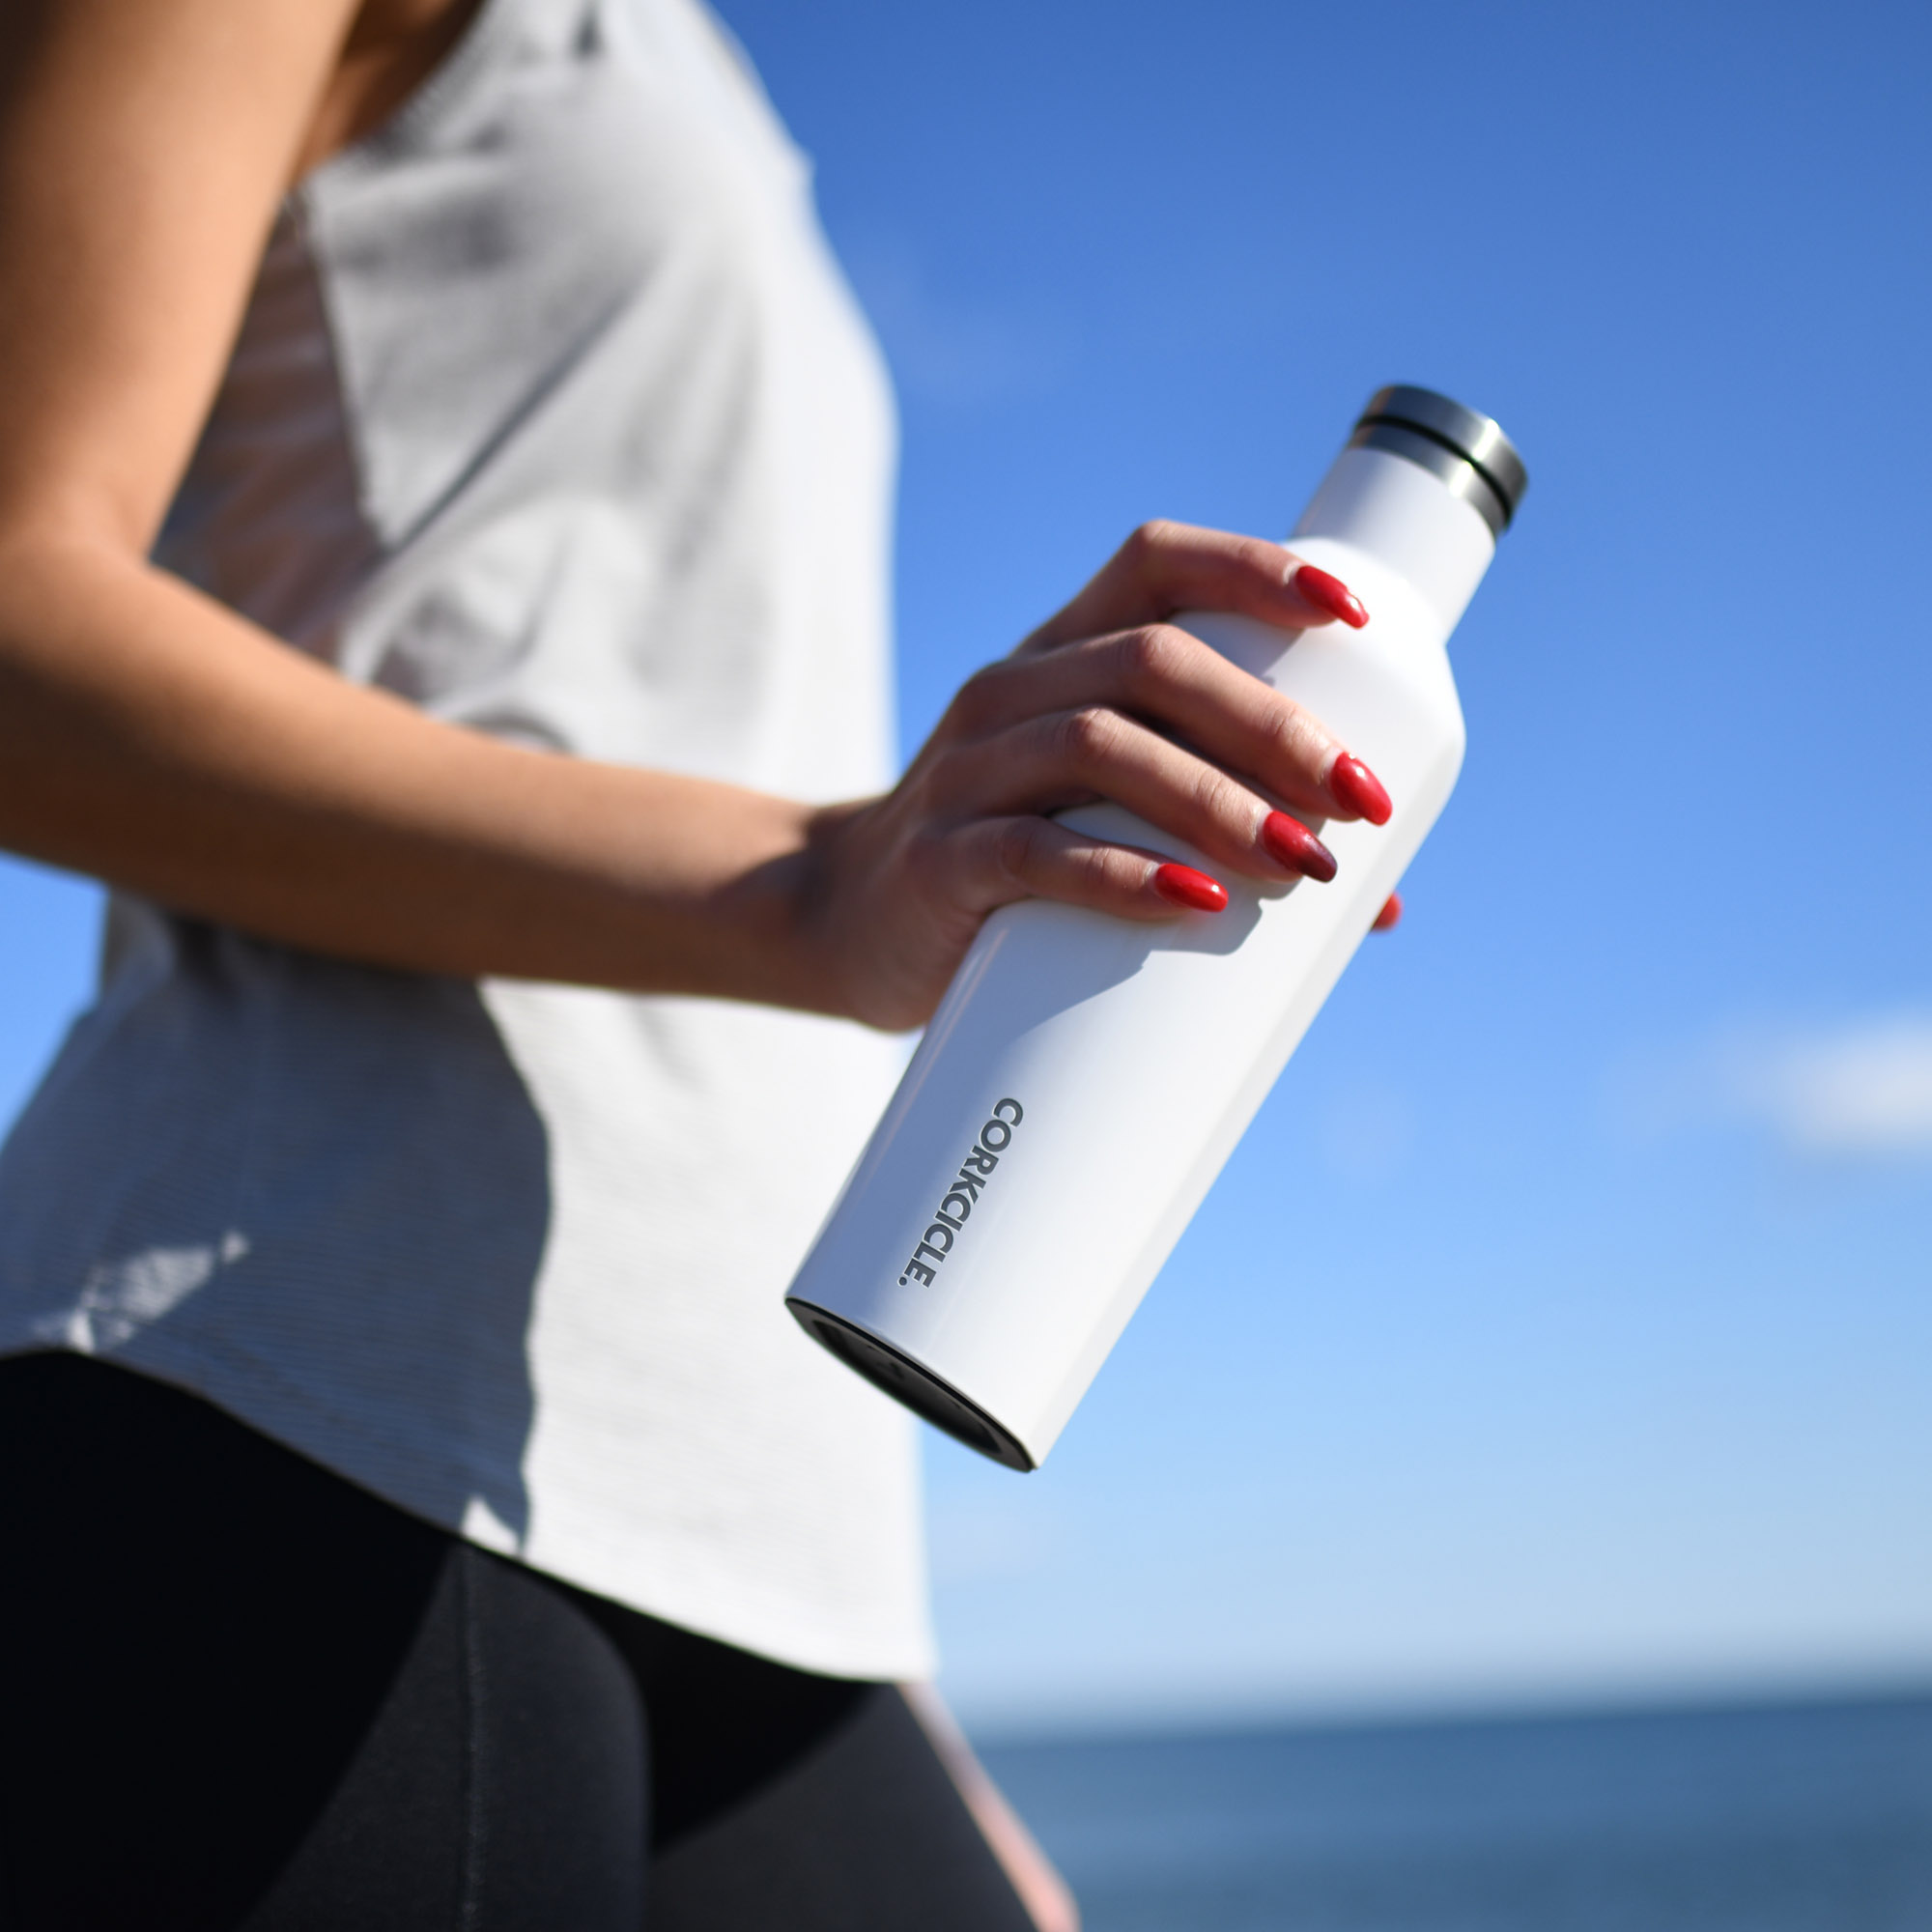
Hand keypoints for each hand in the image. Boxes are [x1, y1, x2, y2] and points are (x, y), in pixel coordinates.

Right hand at [803, 521, 1394, 1029]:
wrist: (852, 921)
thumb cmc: (1014, 859)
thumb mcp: (1096, 805)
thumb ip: (1210, 821)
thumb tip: (1376, 898)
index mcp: (1061, 651)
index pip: (1156, 561)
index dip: (1255, 567)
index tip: (1354, 619)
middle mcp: (1010, 687)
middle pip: (1153, 660)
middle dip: (1271, 721)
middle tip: (1358, 796)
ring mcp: (965, 769)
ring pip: (1098, 745)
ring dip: (1216, 798)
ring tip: (1301, 861)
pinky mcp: (938, 860)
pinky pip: (1029, 851)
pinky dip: (1121, 872)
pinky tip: (1192, 900)